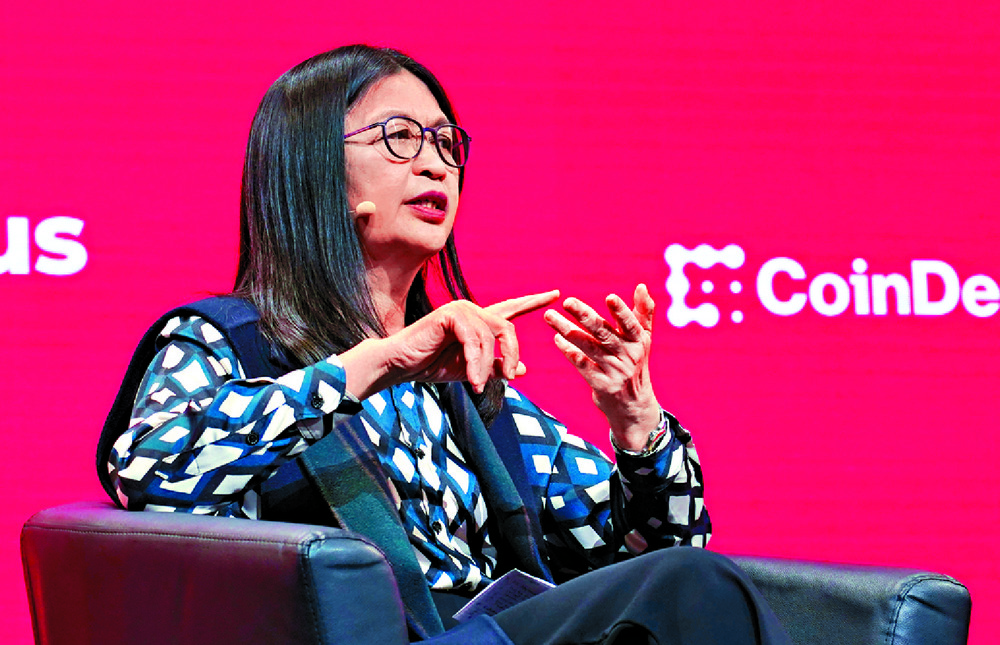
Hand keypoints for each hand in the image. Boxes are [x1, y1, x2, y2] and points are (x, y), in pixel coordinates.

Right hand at [342, 290, 558, 398]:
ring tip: (478, 386)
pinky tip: (472, 380)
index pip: (511, 309)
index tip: (556, 295)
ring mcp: (461, 310)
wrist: (400, 365)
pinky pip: (474, 341)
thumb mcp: (471, 371)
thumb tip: (522, 370)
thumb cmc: (431, 365)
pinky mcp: (450, 315)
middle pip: (507, 329)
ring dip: (486, 367)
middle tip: (510, 378)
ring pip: (490, 338)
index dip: (534, 302)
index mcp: (479, 321)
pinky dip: (475, 363)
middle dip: (511, 354)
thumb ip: (496, 368)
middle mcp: (472, 311)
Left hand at [544, 284, 660, 450]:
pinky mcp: (601, 385)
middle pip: (604, 333)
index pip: (630, 324)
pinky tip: (557, 339)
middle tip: (567, 301)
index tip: (610, 297)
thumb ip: (643, 312)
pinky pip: (582, 365)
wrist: (633, 405)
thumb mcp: (643, 340)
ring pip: (588, 347)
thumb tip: (641, 286)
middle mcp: (628, 356)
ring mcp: (614, 371)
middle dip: (585, 316)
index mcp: (639, 341)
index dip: (621, 311)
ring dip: (567, 330)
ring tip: (549, 316)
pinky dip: (569, 351)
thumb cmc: (635, 364)